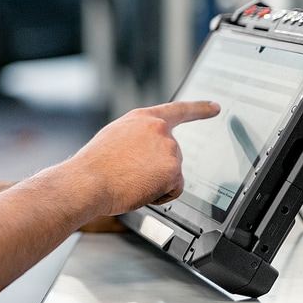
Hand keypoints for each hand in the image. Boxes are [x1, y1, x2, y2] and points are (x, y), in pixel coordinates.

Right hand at [70, 101, 219, 217]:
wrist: (88, 181)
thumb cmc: (95, 165)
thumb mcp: (115, 137)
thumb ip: (138, 136)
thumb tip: (147, 149)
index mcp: (142, 118)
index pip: (178, 110)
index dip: (199, 109)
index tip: (215, 107)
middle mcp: (158, 129)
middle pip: (173, 153)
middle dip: (157, 167)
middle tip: (131, 172)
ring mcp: (168, 149)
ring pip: (172, 172)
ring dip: (157, 181)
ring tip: (130, 179)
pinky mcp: (173, 170)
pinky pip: (175, 189)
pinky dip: (161, 194)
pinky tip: (141, 189)